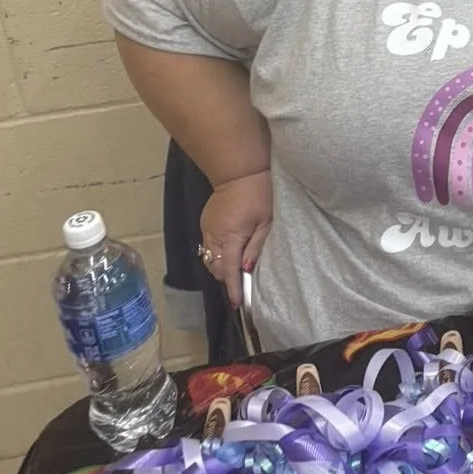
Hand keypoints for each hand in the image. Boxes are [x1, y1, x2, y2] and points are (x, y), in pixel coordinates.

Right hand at [200, 171, 272, 308]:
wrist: (239, 171)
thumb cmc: (259, 194)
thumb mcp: (266, 222)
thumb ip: (256, 247)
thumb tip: (246, 270)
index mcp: (230, 236)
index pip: (229, 270)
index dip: (233, 288)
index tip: (237, 302)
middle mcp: (214, 235)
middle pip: (215, 267)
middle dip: (226, 278)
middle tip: (240, 285)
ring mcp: (207, 228)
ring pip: (208, 258)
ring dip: (220, 267)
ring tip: (234, 271)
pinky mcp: (205, 222)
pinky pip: (207, 245)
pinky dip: (216, 254)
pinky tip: (228, 252)